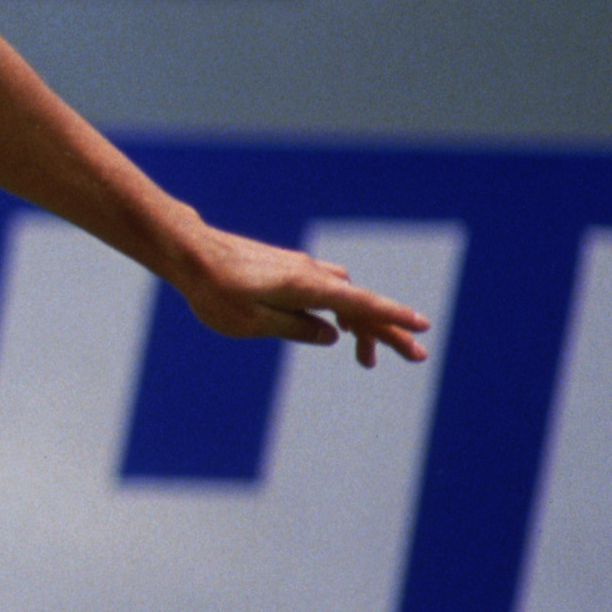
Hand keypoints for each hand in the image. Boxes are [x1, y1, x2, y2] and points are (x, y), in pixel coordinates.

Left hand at [173, 226, 432, 366]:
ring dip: (361, 325)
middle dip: (388, 331)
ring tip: (368, 360)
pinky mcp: (288, 270)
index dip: (393, 317)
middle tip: (417, 357)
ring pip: (342, 298)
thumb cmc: (215, 291)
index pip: (360, 303)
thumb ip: (296, 329)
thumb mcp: (253, 323)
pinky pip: (324, 291)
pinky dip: (338, 311)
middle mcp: (311, 273)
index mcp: (307, 286)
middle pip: (359, 304)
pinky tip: (339, 329)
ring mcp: (300, 269)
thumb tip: (333, 335)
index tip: (423, 326)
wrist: (189, 252)